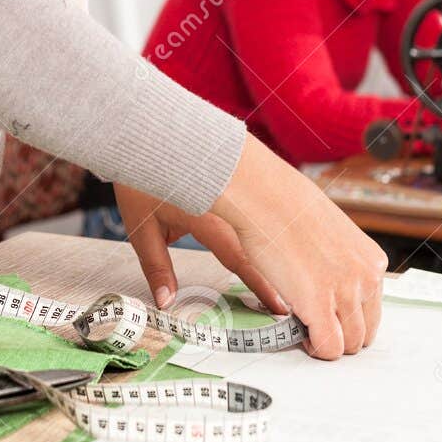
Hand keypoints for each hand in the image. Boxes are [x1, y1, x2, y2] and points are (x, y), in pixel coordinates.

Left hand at [114, 185, 290, 319]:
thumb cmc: (141, 180)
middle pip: (261, 247)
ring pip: (264, 229)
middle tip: (299, 302)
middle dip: (280, 275)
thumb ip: (156, 267)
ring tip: (301, 280)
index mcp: (207, 217)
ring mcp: (235, 194)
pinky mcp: (236, 187)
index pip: (239, 258)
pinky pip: (258, 213)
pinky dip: (272, 230)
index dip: (261, 285)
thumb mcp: (142, 227)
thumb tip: (166, 302)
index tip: (280, 305)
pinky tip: (290, 244)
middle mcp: (227, 207)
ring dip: (279, 253)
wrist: (146, 135)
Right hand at [208, 131, 387, 359]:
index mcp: (372, 261)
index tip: (332, 319)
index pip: (373, 310)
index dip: (349, 319)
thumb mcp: (332, 233)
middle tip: (316, 329)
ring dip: (327, 343)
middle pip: (365, 332)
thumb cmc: (289, 206)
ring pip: (349, 345)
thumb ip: (340, 260)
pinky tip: (300, 336)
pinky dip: (315, 350)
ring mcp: (345, 293)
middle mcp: (366, 279)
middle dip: (341, 335)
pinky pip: (328, 347)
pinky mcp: (320, 306)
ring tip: (304, 330)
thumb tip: (329, 278)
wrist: (268, 197)